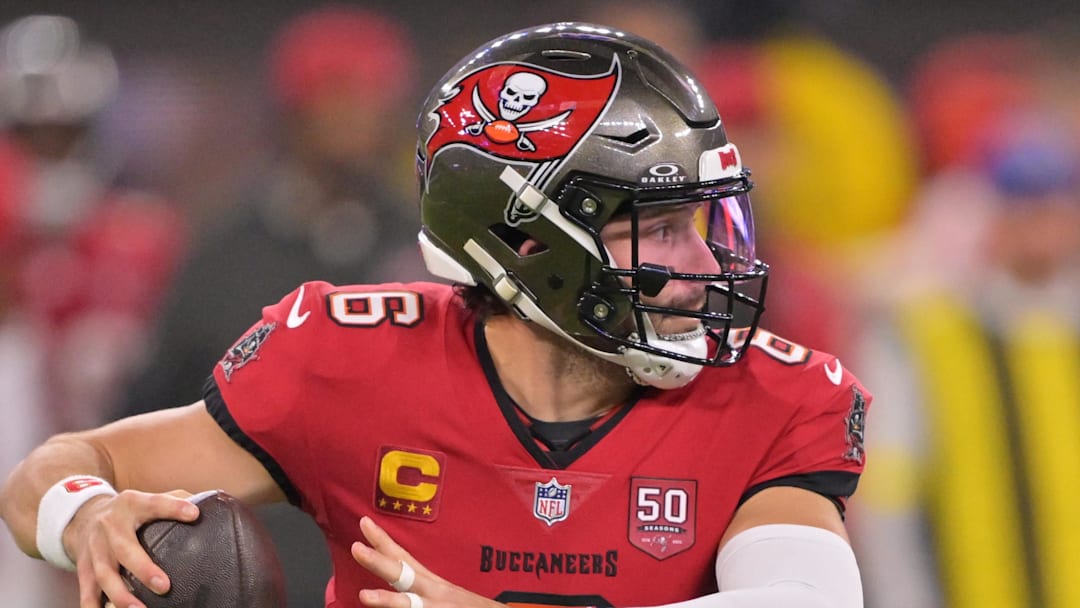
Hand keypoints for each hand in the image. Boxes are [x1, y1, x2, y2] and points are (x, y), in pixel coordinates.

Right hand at [65, 489, 198, 607]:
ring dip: (121, 595)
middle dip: (143, 569)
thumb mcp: (147, 499)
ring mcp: (95, 549)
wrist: (83, 516)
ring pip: (104, 575)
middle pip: (124, 549)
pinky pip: (87, 592)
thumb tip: (211, 504)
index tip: (194, 514)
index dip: (173, 507)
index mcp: (132, 504)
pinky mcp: (83, 568)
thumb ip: (175, 500)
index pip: (154, 503)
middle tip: (164, 586)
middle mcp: (110, 526)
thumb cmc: (129, 511)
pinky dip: (93, 606)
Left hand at [352, 516, 503, 607]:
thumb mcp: (446, 596)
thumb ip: (423, 590)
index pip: (404, 558)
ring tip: (364, 595)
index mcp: (431, 584)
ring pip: (411, 604)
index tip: (364, 523)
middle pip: (405, 573)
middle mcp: (435, 592)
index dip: (383, 541)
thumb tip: (399, 586)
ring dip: (388, 600)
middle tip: (355, 547)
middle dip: (379, 561)